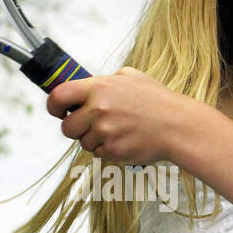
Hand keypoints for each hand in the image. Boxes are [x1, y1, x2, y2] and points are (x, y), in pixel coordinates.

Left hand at [46, 66, 201, 165]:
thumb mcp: (133, 77)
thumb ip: (108, 79)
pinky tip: (125, 141)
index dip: (53, 106)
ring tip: (117, 133)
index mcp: (98, 88)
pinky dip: (109, 151)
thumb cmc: (159, 102)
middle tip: (91, 127)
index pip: (58, 96)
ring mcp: (105, 132)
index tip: (58, 111)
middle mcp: (98, 109)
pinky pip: (99, 154)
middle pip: (67, 127)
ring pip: (83, 143)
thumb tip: (91, 84)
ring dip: (95, 141)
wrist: (179, 127)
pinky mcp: (114, 150)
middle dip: (76, 129)